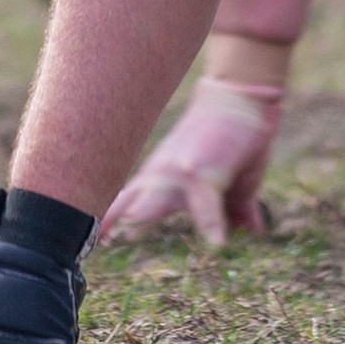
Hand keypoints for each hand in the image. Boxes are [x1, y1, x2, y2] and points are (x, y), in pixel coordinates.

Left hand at [100, 73, 283, 247]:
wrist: (241, 98)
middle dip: (111, 220)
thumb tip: (252, 235)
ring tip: (129, 228)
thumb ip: (234, 212)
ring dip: (144, 212)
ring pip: (158, 196)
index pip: (127, 203)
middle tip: (94, 243)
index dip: (108, 221)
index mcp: (161, 181)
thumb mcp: (233, 186)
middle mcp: (164, 177)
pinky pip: (209, 201)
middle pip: (129, 201)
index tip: (92, 243)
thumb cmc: (234, 141)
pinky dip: (212, 222)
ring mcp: (182, 172)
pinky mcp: (208, 169)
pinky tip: (217, 244)